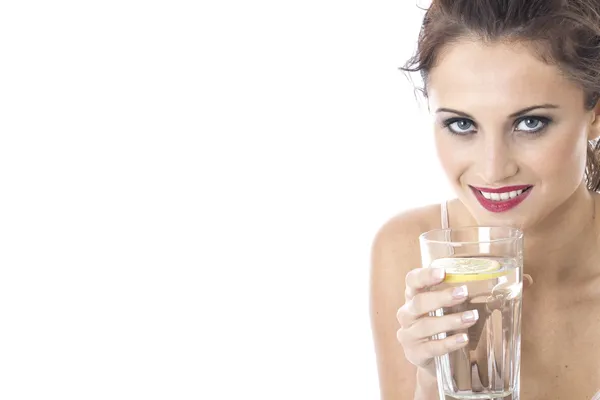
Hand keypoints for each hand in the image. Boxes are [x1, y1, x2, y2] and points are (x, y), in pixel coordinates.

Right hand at [396, 269, 533, 377]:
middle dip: (442, 297)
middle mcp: (407, 312)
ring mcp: (408, 334)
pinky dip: (448, 343)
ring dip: (450, 320)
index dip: (424, 275)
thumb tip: (527, 280)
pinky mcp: (415, 354)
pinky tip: (464, 339)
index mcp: (415, 294)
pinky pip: (430, 348)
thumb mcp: (466, 306)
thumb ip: (490, 292)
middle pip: (418, 302)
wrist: (439, 362)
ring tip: (472, 317)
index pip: (412, 280)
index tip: (443, 272)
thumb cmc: (450, 324)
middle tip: (464, 293)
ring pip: (425, 325)